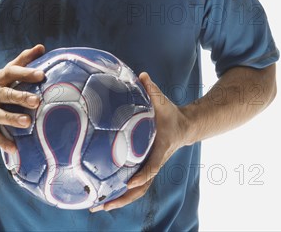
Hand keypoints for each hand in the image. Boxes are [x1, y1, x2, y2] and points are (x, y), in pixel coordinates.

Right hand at [0, 44, 45, 152]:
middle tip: (37, 101)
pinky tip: (15, 148)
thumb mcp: (7, 73)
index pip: (12, 72)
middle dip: (20, 97)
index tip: (42, 75)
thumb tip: (41, 47)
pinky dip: (3, 142)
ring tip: (27, 123)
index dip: (26, 73)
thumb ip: (24, 60)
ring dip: (12, 119)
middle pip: (5, 94)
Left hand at [90, 72, 188, 211]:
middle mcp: (154, 162)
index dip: (142, 175)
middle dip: (123, 198)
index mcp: (160, 149)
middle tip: (103, 204)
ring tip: (97, 206)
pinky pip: (132, 184)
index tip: (129, 182)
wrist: (184, 126)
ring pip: (136, 191)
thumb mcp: (164, 101)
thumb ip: (153, 89)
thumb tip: (142, 75)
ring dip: (118, 200)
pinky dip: (119, 192)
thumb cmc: (171, 114)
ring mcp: (149, 167)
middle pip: (141, 188)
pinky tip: (102, 194)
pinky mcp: (144, 167)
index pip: (152, 166)